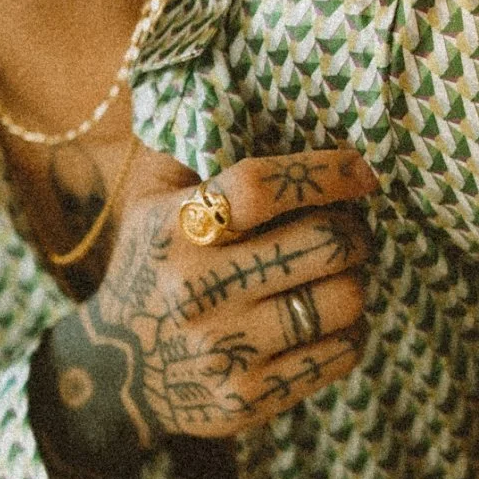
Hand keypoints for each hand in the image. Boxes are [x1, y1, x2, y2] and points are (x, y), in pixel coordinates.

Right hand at [45, 149, 377, 467]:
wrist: (114, 376)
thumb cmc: (151, 269)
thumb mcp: (149, 202)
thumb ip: (189, 145)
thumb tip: (230, 80)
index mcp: (175, 230)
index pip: (264, 186)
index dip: (325, 172)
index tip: (364, 171)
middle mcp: (197, 290)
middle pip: (323, 242)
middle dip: (354, 230)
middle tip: (350, 231)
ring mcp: (225, 349)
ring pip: (343, 299)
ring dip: (357, 281)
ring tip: (340, 276)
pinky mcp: (249, 398)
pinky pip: (340, 354)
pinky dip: (353, 332)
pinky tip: (333, 321)